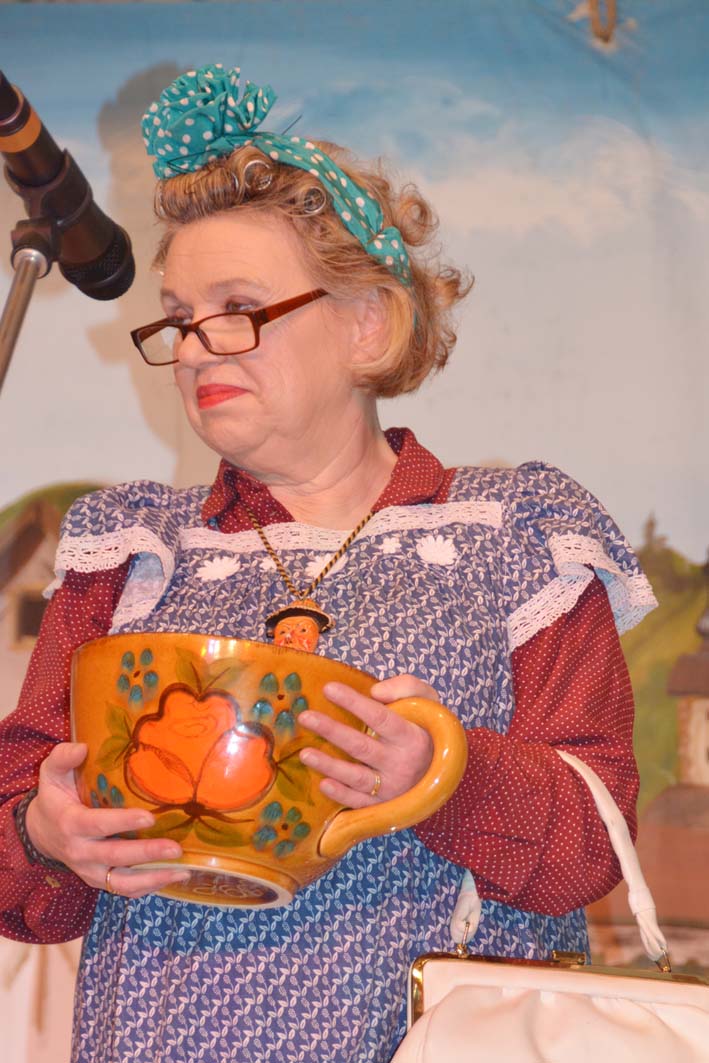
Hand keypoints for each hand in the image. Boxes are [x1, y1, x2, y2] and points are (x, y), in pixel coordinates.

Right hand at [25, 742, 188, 898]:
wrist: (41, 832)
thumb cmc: (54, 796)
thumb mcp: (51, 773)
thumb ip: (62, 757)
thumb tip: (83, 747)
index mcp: (70, 823)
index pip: (97, 825)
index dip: (123, 822)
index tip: (149, 818)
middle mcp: (80, 852)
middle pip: (115, 856)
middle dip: (146, 853)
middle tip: (175, 848)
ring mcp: (90, 871)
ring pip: (122, 882)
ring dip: (153, 878)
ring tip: (182, 869)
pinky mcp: (99, 881)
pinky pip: (124, 890)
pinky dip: (148, 887)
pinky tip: (173, 876)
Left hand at [298, 674, 435, 807]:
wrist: (445, 772)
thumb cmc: (428, 729)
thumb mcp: (428, 702)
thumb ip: (406, 687)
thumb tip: (375, 692)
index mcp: (411, 735)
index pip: (379, 716)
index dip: (353, 702)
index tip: (329, 688)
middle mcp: (401, 762)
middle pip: (361, 745)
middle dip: (331, 730)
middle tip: (305, 717)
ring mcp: (392, 786)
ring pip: (357, 776)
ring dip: (329, 765)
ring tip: (304, 753)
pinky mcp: (385, 805)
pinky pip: (360, 802)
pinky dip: (342, 795)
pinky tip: (323, 784)